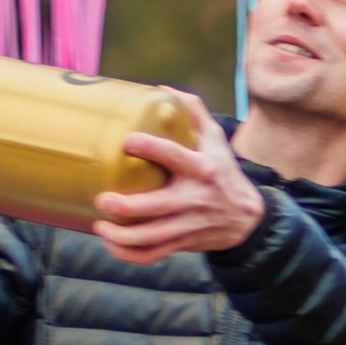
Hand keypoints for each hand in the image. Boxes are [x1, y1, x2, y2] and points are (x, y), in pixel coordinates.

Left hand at [89, 92, 266, 260]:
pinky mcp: (182, 243)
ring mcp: (188, 225)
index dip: (151, 148)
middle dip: (127, 207)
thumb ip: (193, 112)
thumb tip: (163, 89)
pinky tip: (110, 244)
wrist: (246, 218)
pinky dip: (129, 254)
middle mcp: (195, 199)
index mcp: (202, 168)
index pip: (175, 156)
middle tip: (102, 199)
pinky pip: (153, 255)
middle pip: (157, 207)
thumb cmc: (223, 171)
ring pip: (152, 238)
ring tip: (99, 226)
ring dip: (121, 237)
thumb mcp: (216, 139)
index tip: (127, 141)